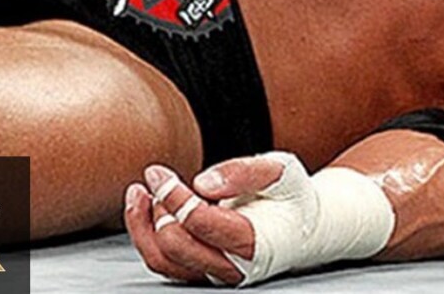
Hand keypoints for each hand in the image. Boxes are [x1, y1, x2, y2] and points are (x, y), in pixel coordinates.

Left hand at [124, 157, 286, 285]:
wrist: (303, 228)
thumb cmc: (291, 198)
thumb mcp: (283, 170)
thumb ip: (246, 172)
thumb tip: (201, 183)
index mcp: (256, 243)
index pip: (198, 222)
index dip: (173, 196)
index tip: (158, 172)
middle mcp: (232, 267)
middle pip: (174, 247)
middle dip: (158, 210)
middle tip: (157, 180)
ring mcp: (214, 273)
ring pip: (163, 261)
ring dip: (142, 226)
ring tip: (140, 193)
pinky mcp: (202, 271)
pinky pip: (165, 261)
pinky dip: (147, 235)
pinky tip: (148, 206)